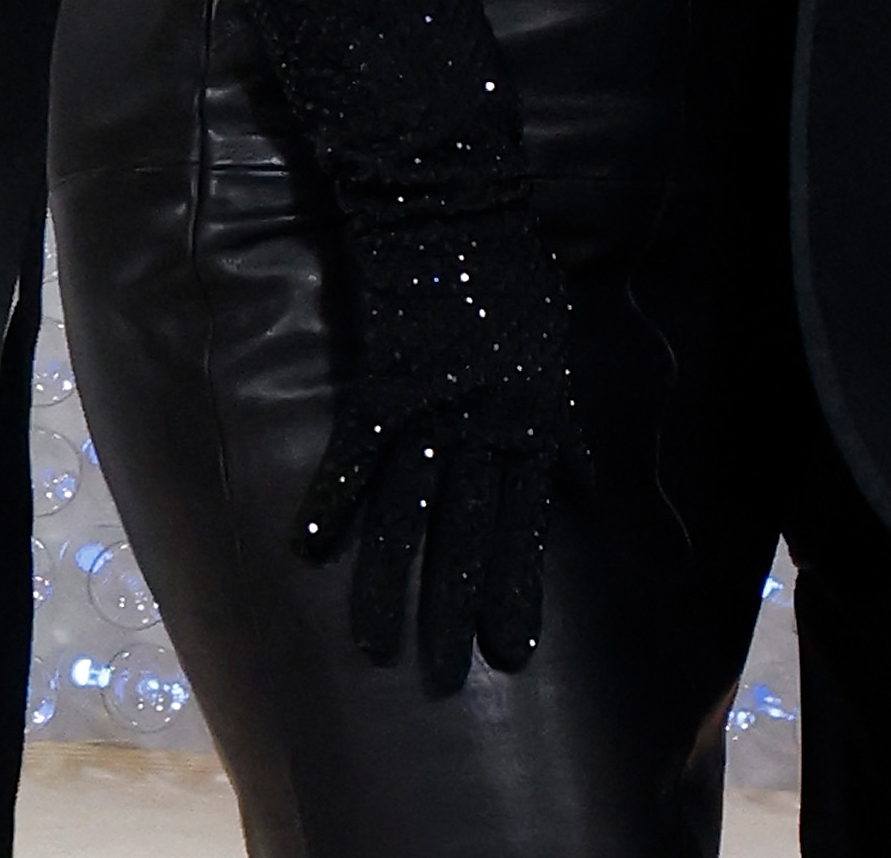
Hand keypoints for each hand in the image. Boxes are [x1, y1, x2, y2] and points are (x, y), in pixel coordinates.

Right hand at [294, 198, 574, 691]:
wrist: (456, 214)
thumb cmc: (510, 277)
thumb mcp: (555, 355)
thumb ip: (565, 429)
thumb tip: (580, 487)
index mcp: (530, 422)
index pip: (525, 524)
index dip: (518, 587)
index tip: (515, 652)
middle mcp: (483, 427)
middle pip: (469, 532)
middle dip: (458, 607)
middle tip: (449, 676)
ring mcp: (431, 409)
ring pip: (409, 511)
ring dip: (391, 580)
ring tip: (377, 643)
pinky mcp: (383, 383)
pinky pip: (355, 451)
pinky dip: (332, 496)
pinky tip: (309, 545)